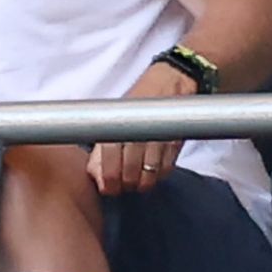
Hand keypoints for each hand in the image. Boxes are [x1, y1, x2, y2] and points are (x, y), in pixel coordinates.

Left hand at [90, 61, 196, 194]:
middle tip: (123, 187)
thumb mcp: (114, 118)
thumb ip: (102, 147)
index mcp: (119, 123)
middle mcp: (138, 132)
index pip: (109, 157)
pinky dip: (158, 177)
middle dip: (125, 185)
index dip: (109, 178)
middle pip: (129, 172)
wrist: (168, 83)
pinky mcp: (175, 144)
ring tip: (137, 182)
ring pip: (149, 175)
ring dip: (142, 184)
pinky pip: (166, 170)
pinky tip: (152, 173)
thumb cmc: (136, 103)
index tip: (110, 188)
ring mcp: (158, 139)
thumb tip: (95, 176)